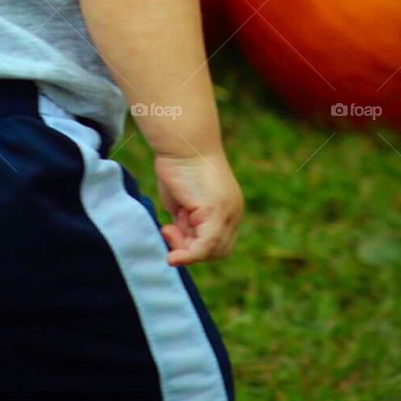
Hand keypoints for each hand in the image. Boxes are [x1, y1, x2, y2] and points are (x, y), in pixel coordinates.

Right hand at [155, 149, 244, 266]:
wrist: (182, 143)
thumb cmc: (178, 165)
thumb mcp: (183, 201)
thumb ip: (186, 221)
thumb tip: (179, 238)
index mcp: (228, 207)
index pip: (218, 242)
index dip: (196, 246)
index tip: (170, 230)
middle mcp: (233, 212)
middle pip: (218, 250)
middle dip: (191, 249)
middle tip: (168, 231)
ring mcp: (228, 213)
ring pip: (211, 251)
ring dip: (185, 250)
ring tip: (168, 229)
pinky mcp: (217, 213)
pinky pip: (204, 248)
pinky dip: (187, 257)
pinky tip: (172, 257)